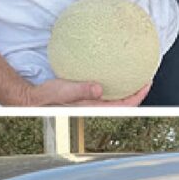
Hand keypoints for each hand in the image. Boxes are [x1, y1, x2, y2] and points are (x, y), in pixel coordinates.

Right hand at [17, 75, 146, 107]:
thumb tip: (99, 89)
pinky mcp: (84, 95)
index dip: (137, 96)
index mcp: (93, 108)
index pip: (123, 106)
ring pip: (115, 97)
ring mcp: (90, 102)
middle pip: (123, 102)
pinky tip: (112, 72)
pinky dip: (113, 83)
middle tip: (146, 76)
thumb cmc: (45, 97)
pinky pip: (104, 90)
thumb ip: (80, 91)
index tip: (147, 83)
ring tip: (134, 74)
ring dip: (126, 87)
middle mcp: (95, 106)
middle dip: (136, 91)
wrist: (31, 98)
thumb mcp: (62, 91)